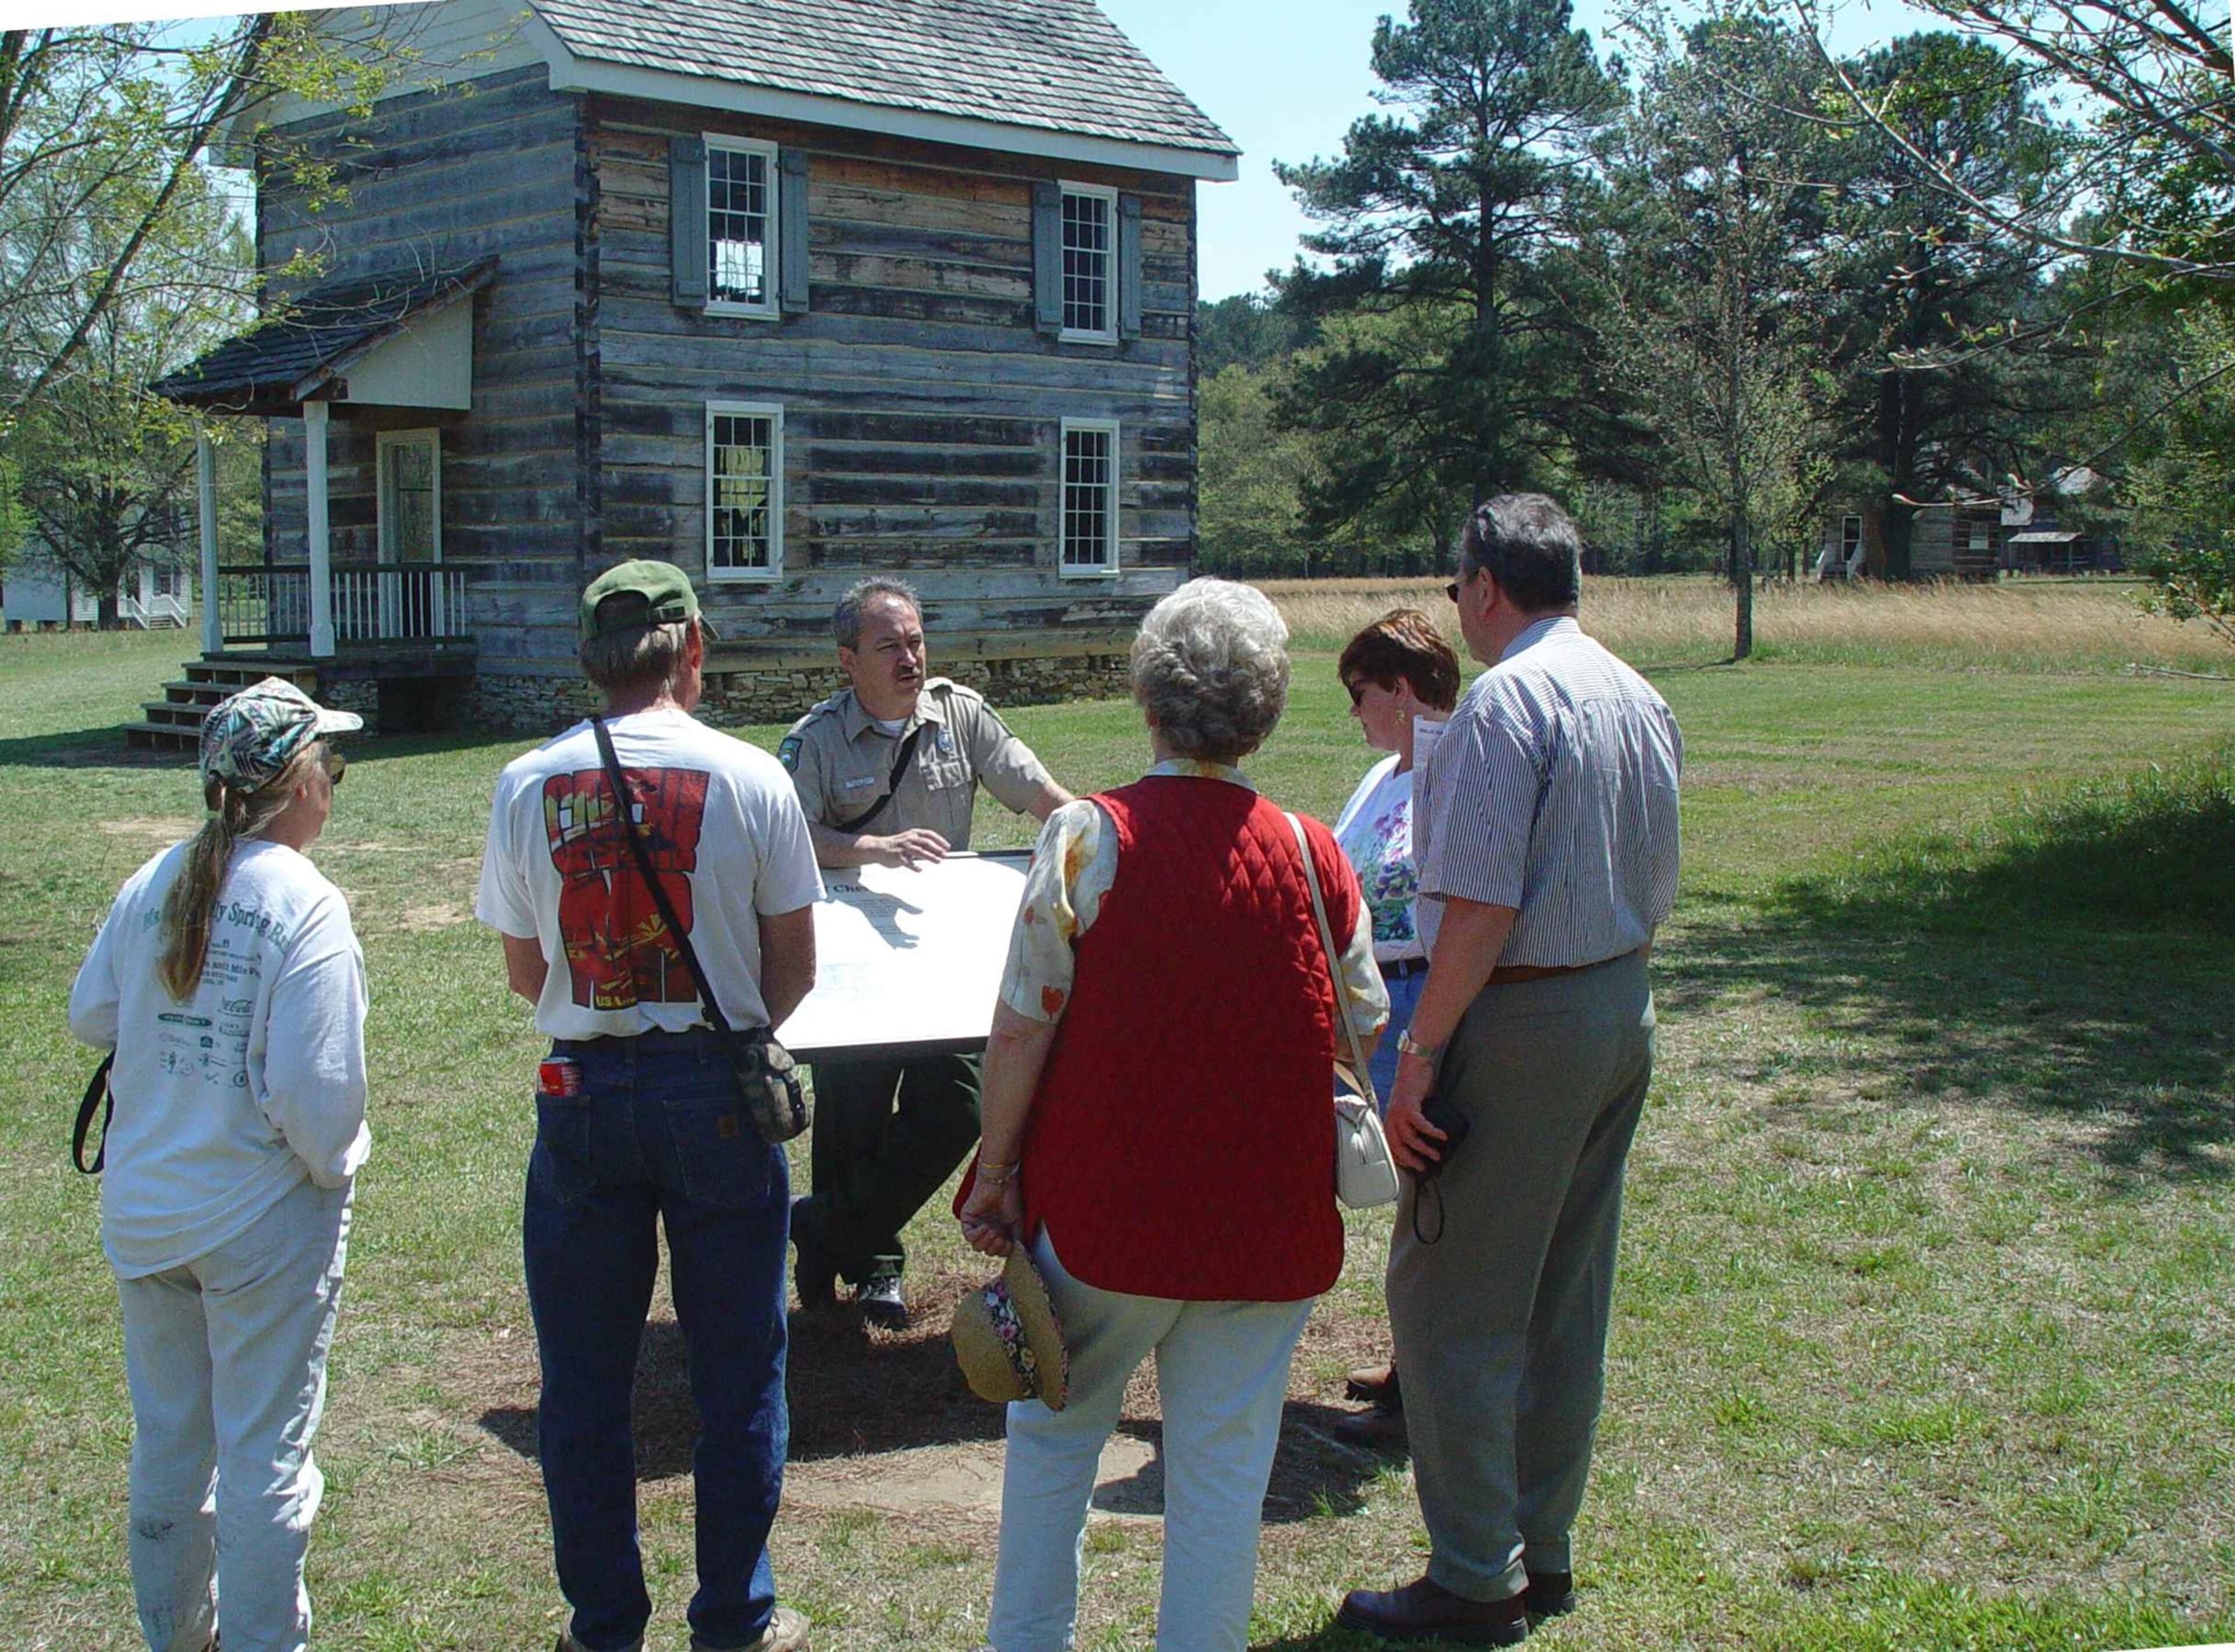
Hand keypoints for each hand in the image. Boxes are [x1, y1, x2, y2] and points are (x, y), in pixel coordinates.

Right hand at [873, 828, 949, 868]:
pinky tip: (920, 870)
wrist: (878, 848)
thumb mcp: (910, 839)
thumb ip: (922, 843)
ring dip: (930, 856)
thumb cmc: (897, 845)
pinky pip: (908, 863)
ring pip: (919, 851)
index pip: (929, 834)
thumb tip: (938, 850)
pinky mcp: (898, 857)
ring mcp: (903, 848)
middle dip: (937, 849)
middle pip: (926, 843)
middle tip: (945, 855)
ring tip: (938, 861)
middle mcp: (909, 839)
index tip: (947, 847)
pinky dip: (914, 866)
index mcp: (913, 834)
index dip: (939, 840)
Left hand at [958, 1169, 1022, 1255]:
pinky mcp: (968, 1219)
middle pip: (987, 1251)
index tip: (1010, 1244)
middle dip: (995, 1248)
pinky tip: (986, 1227)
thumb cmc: (1011, 1198)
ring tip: (993, 1232)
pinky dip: (978, 1235)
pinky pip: (968, 1236)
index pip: (998, 1251)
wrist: (1002, 1183)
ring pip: (977, 1247)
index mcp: (999, 1232)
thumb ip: (1018, 1239)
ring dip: (986, 1243)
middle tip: (1001, 1237)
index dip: (1003, 1251)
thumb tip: (1022, 1254)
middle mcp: (987, 1230)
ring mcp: (977, 1225)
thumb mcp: (1018, 1223)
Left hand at [1383, 1053, 1449, 1173]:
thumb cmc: (1415, 1085)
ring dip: (1424, 1150)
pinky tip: (1442, 1136)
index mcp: (1391, 1118)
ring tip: (1436, 1155)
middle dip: (1410, 1160)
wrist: (1414, 1064)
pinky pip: (1421, 1125)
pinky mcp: (1409, 1106)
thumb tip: (1429, 1134)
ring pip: (1408, 1139)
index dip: (1398, 1158)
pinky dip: (1432, 1132)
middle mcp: (1391, 1117)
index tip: (1410, 1166)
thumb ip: (1416, 1120)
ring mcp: (1399, 1112)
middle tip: (1423, 1167)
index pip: (1389, 1144)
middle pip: (1396, 1146)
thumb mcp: (1412, 1106)